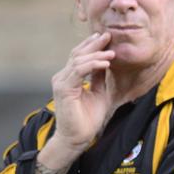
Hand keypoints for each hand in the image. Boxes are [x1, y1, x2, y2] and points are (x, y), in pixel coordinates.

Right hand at [50, 32, 115, 154]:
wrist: (78, 137)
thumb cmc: (88, 118)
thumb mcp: (99, 92)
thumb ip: (99, 77)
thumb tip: (106, 62)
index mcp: (70, 77)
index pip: (79, 55)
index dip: (92, 45)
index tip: (107, 37)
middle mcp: (63, 77)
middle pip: (78, 54)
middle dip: (94, 44)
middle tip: (108, 35)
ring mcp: (61, 82)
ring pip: (79, 61)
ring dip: (97, 55)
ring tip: (112, 53)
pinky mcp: (64, 89)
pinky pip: (79, 72)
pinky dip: (93, 66)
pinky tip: (105, 64)